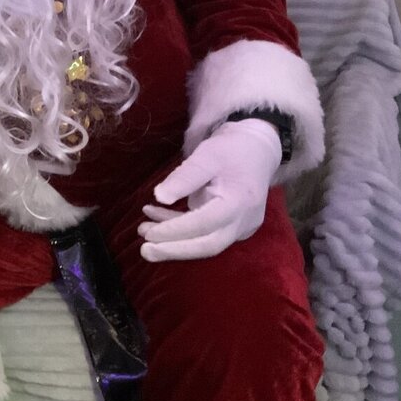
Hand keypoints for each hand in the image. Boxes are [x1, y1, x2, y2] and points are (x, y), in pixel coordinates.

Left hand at [139, 118, 281, 261]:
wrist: (257, 149)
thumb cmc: (231, 150)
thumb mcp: (206, 155)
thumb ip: (184, 177)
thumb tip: (159, 197)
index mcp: (239, 202)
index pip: (204, 224)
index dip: (175, 231)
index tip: (149, 234)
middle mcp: (243, 220)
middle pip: (208, 245)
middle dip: (174, 250)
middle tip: (144, 250)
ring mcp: (241, 226)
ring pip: (205, 241)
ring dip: (173, 239)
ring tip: (143, 229)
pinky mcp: (233, 226)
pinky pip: (205, 233)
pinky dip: (180, 227)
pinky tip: (155, 217)